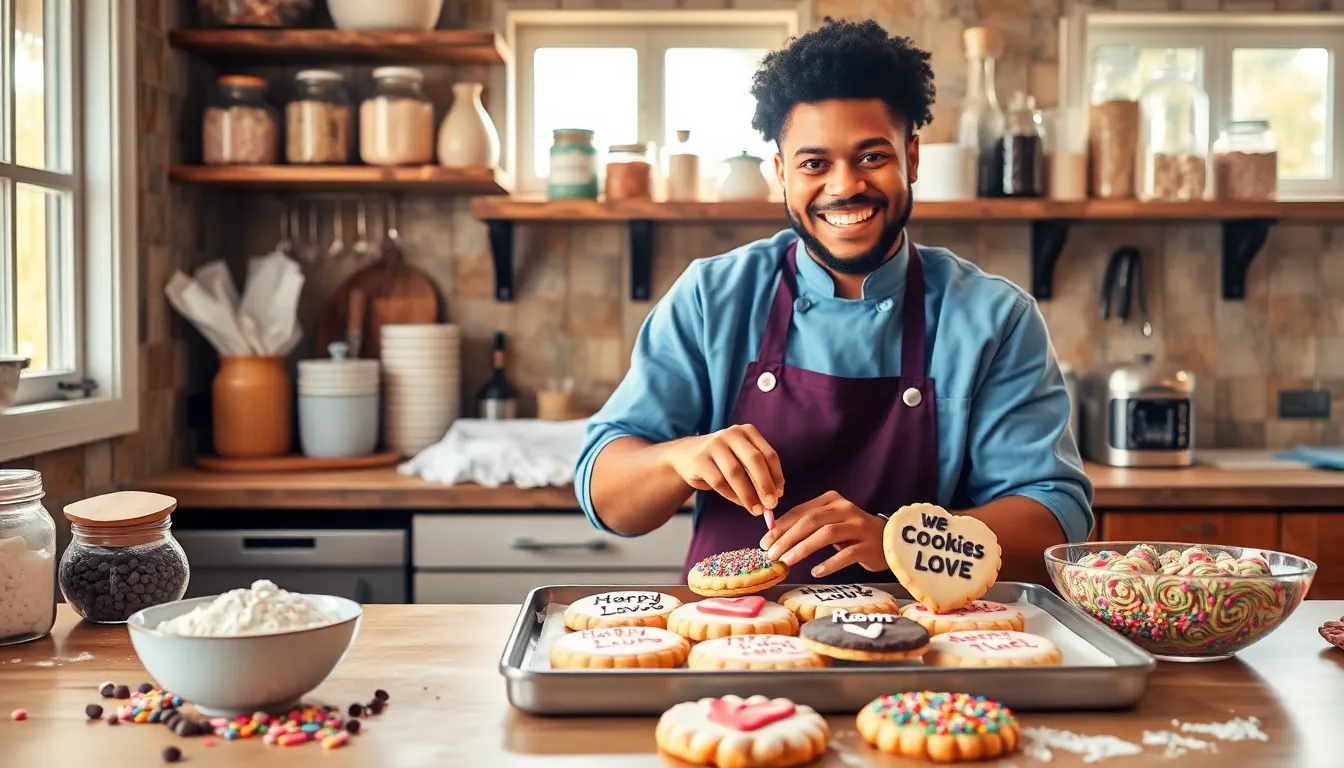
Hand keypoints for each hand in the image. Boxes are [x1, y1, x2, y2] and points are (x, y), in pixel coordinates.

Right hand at [665, 425, 783, 514]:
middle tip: (771, 505)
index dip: (776, 476)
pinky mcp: (700, 460)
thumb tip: (775, 497)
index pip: (768, 454)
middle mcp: (731, 434)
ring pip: (736, 472)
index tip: (780, 494)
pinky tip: (740, 503)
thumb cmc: (722, 461)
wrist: (686, 455)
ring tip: (756, 510)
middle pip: (754, 460)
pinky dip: (732, 496)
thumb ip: (758, 474)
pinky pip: (719, 481)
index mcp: (747, 431)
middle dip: (765, 485)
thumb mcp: (742, 459)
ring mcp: (714, 445)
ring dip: (748, 494)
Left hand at [759, 491, 886, 578]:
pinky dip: (830, 563)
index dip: (781, 527)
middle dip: (788, 538)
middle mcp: (845, 509)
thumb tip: (774, 537)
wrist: (890, 540)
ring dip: (804, 548)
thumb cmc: (852, 533)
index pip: (801, 511)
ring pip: (826, 534)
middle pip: (812, 521)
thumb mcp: (830, 523)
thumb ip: (806, 526)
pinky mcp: (868, 545)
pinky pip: (847, 554)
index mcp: (832, 500)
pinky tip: (816, 572)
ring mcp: (858, 526)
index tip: (765, 542)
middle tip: (772, 554)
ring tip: (788, 562)